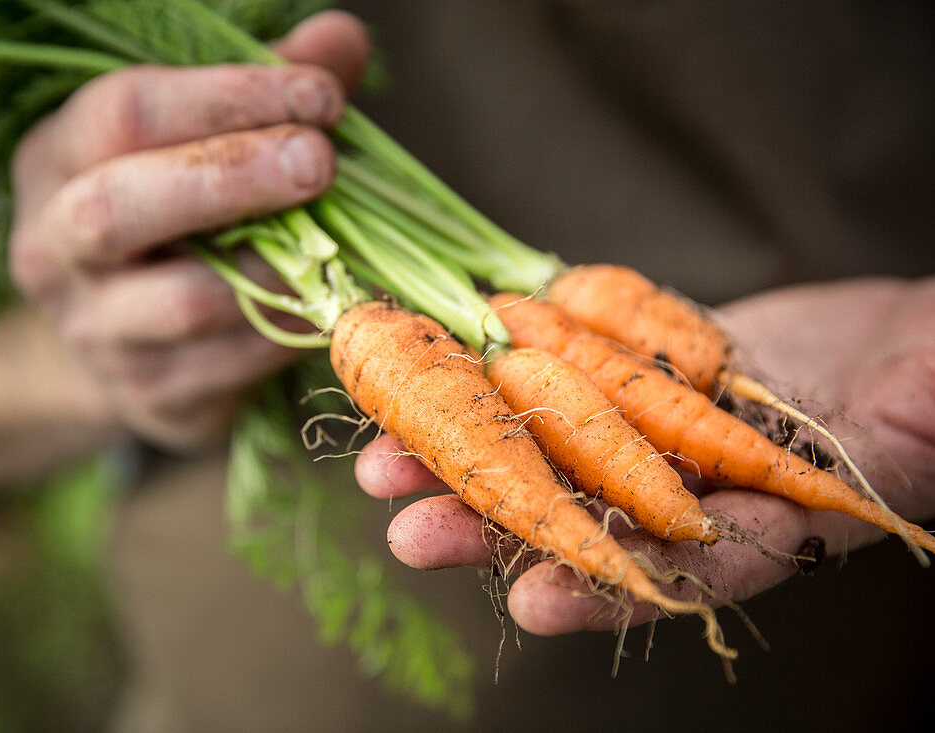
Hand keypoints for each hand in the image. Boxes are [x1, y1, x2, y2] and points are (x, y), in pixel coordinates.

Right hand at [8, 11, 369, 450]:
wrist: (127, 346)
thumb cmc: (177, 219)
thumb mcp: (201, 145)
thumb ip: (264, 95)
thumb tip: (340, 40)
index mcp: (57, 160)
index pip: (126, 113)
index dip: (227, 99)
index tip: (321, 96)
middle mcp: (53, 247)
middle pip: (120, 207)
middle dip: (229, 178)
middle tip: (318, 162)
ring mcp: (94, 330)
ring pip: (183, 302)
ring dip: (274, 269)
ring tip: (334, 244)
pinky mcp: (148, 394)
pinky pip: (229, 365)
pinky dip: (288, 330)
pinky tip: (324, 303)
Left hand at [353, 277, 934, 634]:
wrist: (900, 337)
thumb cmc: (929, 377)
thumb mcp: (933, 398)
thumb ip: (922, 413)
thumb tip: (925, 405)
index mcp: (770, 519)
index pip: (686, 564)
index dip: (612, 584)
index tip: (535, 600)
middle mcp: (695, 483)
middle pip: (587, 513)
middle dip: (496, 526)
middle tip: (409, 535)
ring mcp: (656, 426)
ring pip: (551, 447)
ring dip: (469, 456)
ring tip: (381, 469)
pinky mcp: (633, 371)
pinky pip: (559, 374)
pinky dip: (496, 378)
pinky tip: (429, 377)